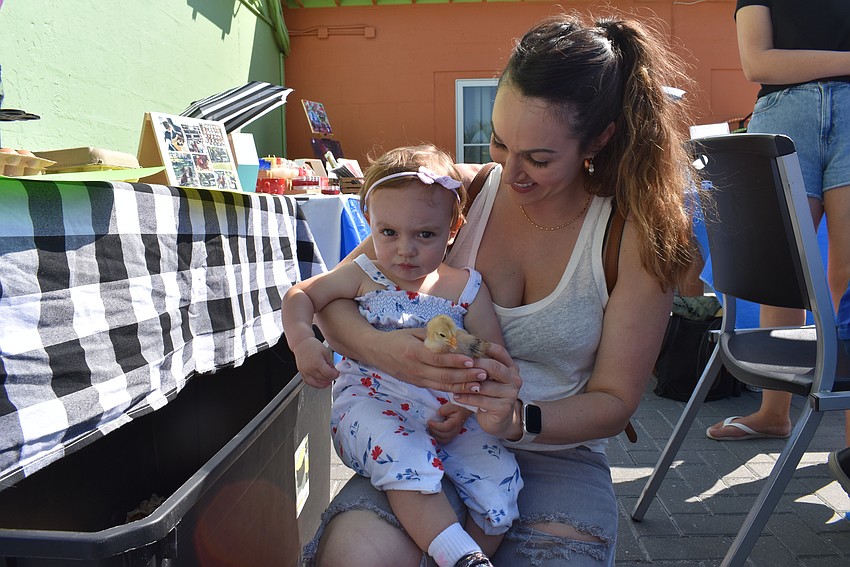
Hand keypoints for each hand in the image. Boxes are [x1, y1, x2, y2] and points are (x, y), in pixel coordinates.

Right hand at [292, 337, 338, 388]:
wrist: (301, 343)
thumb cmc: (312, 345)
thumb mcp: (325, 351)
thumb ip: (330, 362)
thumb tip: (333, 370)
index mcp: (317, 363)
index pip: (329, 374)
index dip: (335, 375)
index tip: (337, 373)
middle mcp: (310, 369)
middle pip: (323, 379)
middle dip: (330, 378)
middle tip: (333, 375)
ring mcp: (305, 372)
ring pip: (316, 383)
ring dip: (323, 384)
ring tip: (328, 381)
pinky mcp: (302, 373)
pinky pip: (308, 382)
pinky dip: (315, 384)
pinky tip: (319, 382)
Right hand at [364, 327, 486, 391]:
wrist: (375, 352)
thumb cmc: (397, 338)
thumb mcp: (414, 332)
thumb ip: (434, 335)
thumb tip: (459, 334)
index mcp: (414, 352)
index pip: (437, 359)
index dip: (455, 361)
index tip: (471, 360)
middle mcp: (415, 368)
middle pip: (443, 376)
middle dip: (465, 376)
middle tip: (483, 373)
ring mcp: (416, 379)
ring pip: (442, 386)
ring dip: (463, 386)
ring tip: (480, 383)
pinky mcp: (418, 384)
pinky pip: (438, 389)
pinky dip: (453, 390)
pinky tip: (466, 389)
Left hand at [427, 403, 471, 444]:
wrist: (465, 408)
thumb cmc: (458, 405)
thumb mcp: (452, 404)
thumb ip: (445, 409)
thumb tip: (438, 414)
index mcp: (456, 422)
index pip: (446, 428)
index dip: (436, 426)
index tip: (430, 421)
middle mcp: (456, 429)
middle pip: (444, 436)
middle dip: (434, 431)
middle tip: (429, 424)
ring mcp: (455, 433)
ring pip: (444, 440)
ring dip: (435, 435)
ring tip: (431, 428)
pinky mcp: (452, 434)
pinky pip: (444, 440)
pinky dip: (438, 438)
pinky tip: (434, 431)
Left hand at [448, 343, 521, 438]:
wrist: (497, 420)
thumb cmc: (488, 395)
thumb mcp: (485, 377)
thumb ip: (478, 364)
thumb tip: (458, 346)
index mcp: (510, 367)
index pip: (500, 351)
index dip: (484, 346)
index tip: (466, 344)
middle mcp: (514, 378)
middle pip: (493, 366)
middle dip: (474, 364)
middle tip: (456, 363)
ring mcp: (511, 394)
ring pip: (485, 385)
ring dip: (466, 383)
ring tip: (451, 382)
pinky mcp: (504, 408)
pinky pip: (481, 400)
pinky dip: (466, 398)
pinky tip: (455, 397)